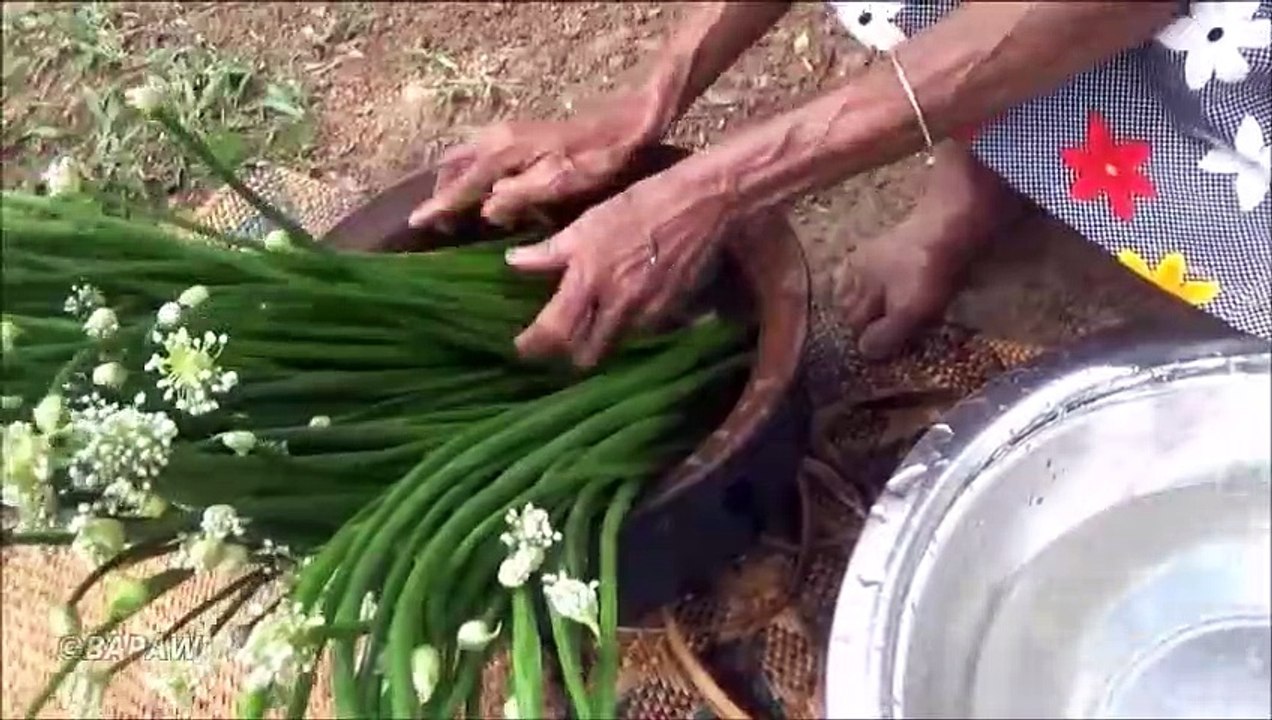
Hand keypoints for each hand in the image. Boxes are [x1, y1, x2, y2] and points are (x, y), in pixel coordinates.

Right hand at [407, 96, 660, 230]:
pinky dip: (472, 173)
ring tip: (455, 210)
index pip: (461, 183)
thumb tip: (485, 210)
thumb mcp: (558, 183)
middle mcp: (497, 138)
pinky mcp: (521, 135)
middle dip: (442, 192)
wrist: (626, 126)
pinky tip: (485, 191)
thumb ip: (518, 196)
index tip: (415, 223)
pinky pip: (481, 154)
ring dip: (455, 182)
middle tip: (438, 222)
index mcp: (503, 151)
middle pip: (453, 165)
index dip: (438, 206)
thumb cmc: (596, 159)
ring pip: (465, 157)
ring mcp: (508, 133)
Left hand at [506, 167, 731, 367]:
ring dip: (597, 345)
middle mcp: (617, 306)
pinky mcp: (670, 314)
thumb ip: (550, 251)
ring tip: (587, 328)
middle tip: (555, 344)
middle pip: (585, 355)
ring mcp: (646, 315)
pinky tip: (621, 313)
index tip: (521, 347)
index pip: (554, 331)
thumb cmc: (640, 206)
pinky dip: (625, 331)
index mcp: (589, 280)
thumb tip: (513, 262)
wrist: (701, 207)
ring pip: (613, 347)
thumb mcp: (588, 223)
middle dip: (567, 355)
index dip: (533, 346)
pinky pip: (639, 335)